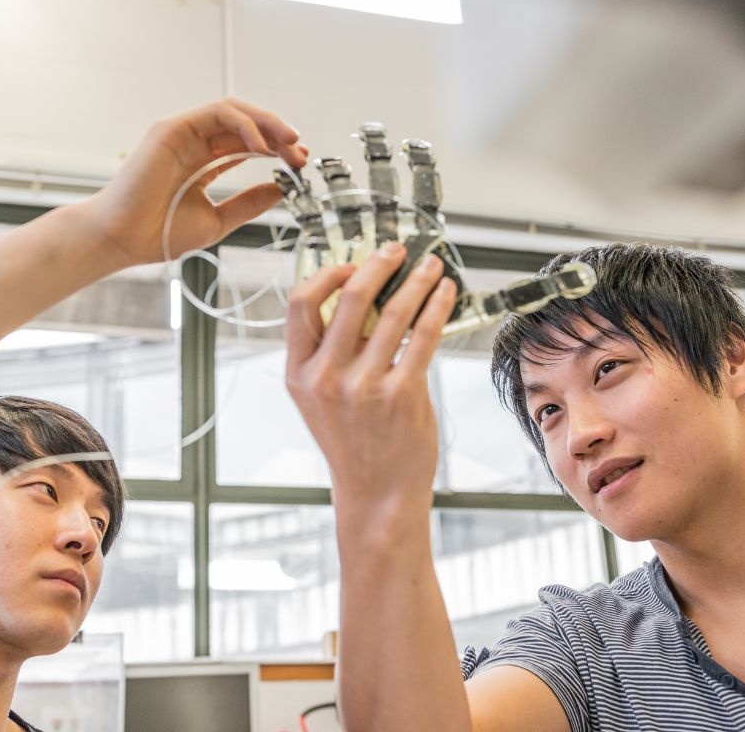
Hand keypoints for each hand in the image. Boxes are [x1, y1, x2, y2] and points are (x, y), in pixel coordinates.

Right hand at [80, 97, 307, 267]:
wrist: (124, 240)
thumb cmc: (160, 233)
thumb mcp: (219, 219)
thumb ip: (249, 203)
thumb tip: (281, 189)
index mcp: (203, 162)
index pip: (247, 145)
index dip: (277, 150)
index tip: (299, 164)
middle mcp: (194, 143)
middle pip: (246, 126)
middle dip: (279, 136)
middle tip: (302, 153)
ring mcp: (183, 133)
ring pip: (235, 112)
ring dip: (268, 123)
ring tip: (290, 143)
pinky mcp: (173, 128)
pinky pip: (217, 113)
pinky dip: (245, 125)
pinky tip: (262, 147)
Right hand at [285, 244, 457, 522]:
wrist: (376, 494)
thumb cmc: (354, 443)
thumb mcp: (322, 399)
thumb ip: (333, 353)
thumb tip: (364, 295)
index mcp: (299, 373)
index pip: (300, 304)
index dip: (329, 274)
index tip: (352, 263)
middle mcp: (325, 377)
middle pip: (350, 296)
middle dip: (380, 263)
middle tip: (398, 251)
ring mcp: (363, 386)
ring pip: (394, 311)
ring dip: (418, 281)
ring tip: (431, 267)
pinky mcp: (401, 394)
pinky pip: (423, 336)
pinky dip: (438, 307)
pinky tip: (446, 294)